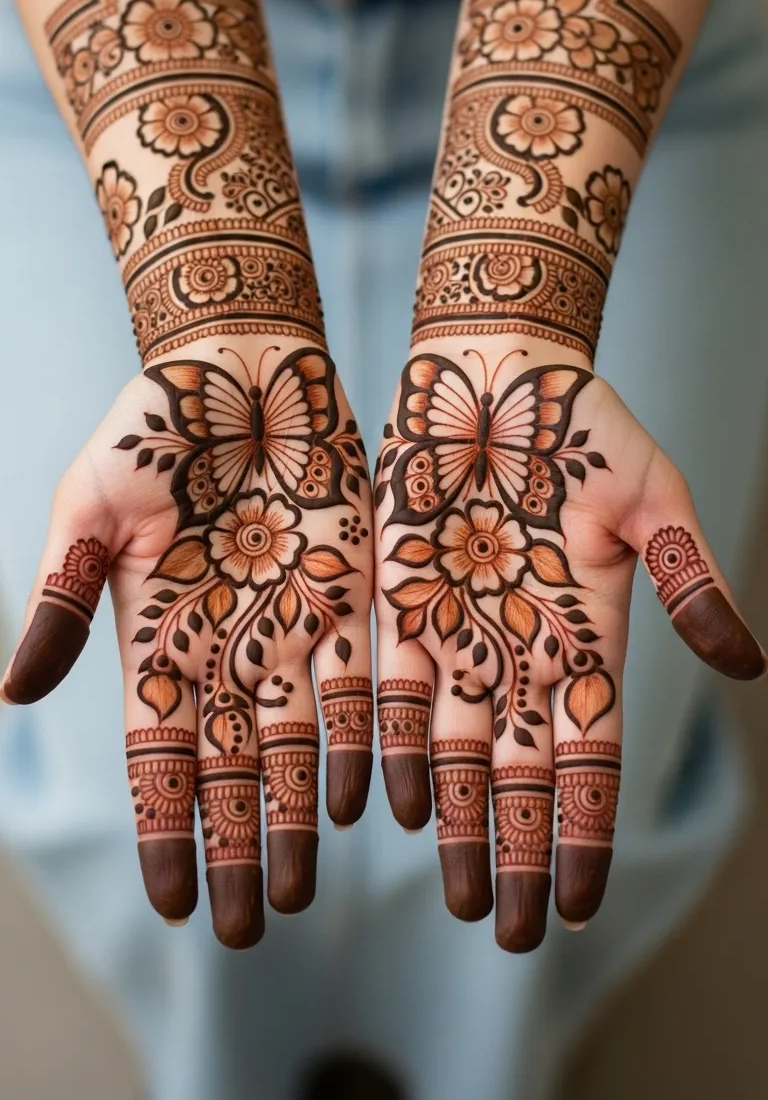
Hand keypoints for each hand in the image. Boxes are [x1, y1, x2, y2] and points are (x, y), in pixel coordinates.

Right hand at [1, 341, 372, 948]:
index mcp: (155, 639)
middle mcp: (224, 648)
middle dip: (235, 847)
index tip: (169, 906)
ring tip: (302, 887)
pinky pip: (360, 681)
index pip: (156, 756)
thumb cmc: (150, 429)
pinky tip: (372, 798)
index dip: (164, 829)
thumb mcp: (90, 512)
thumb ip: (64, 601)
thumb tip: (9, 695)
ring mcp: (287, 625)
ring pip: (296, 743)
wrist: (238, 366)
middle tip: (250, 930)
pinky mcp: (347, 593)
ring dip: (297, 817)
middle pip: (230, 769)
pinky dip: (365, 739)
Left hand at [374, 339, 764, 952]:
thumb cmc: (585, 426)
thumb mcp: (652, 499)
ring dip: (455, 820)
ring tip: (455, 891)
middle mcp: (522, 648)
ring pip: (456, 748)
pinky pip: (389, 688)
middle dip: (515, 849)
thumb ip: (688, 580)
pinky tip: (380, 803)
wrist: (494, 371)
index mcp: (590, 635)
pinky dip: (386, 746)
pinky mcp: (397, 598)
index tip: (577, 906)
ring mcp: (458, 628)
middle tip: (507, 931)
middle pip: (522, 772)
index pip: (591, 755)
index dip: (584, 829)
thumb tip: (749, 663)